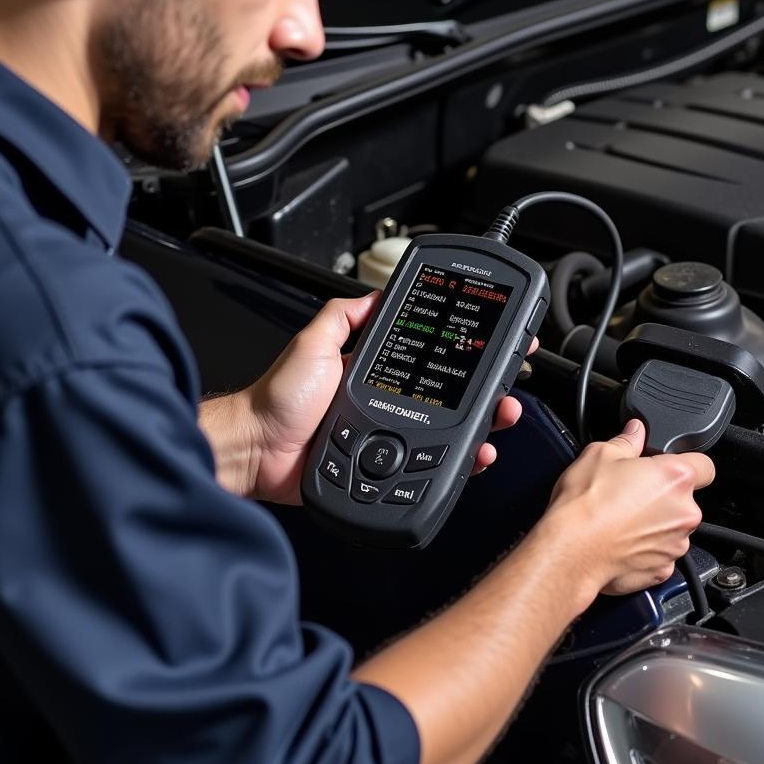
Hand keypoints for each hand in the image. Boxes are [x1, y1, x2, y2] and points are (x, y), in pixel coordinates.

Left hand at [242, 294, 532, 504]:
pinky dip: (459, 464)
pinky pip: (429, 470)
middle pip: (449, 399)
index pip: (427, 360)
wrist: (257, 451)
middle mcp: (386, 405)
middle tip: (506, 385)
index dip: (459, 354)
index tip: (487, 345)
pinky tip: (475, 455)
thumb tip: (376, 294)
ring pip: (448, 435)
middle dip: (484, 391)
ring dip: (482, 426)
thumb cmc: (276, 400)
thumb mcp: (313, 342)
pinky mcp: (386, 470)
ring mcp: (388, 439)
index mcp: (373, 373)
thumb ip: (344, 316)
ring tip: (500, 417)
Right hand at [534, 419, 714, 600]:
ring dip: (656, 524)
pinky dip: (646, 549)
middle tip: (631, 493)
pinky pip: (661, 554)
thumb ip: (627, 441)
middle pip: (686, 499)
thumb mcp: (599, 455)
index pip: (705, 465)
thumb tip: (636, 431)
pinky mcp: (662, 569)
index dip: (688, 463)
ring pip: (673, 528)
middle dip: (664, 496)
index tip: (668, 467)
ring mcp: (676, 544)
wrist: (571, 550)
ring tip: (622, 520)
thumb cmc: (585, 505)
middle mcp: (684, 512)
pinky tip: (621, 541)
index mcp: (675, 478)